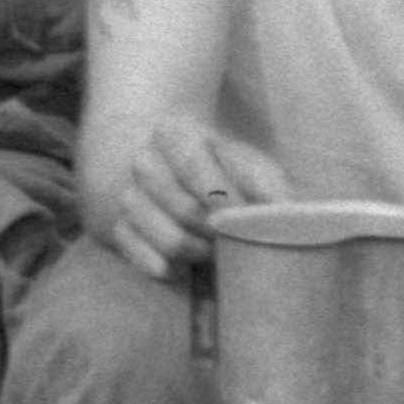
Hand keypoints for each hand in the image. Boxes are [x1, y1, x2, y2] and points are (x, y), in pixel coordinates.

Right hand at [102, 116, 288, 283]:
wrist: (151, 162)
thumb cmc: (211, 166)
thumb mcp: (239, 160)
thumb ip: (266, 183)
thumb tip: (289, 214)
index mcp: (172, 133)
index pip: (192, 164)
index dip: (220, 194)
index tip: (243, 215)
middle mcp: (142, 162)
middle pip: (185, 209)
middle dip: (218, 232)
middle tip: (238, 238)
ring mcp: (125, 197)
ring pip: (170, 241)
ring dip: (200, 253)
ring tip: (215, 250)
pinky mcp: (115, 230)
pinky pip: (147, 261)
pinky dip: (173, 269)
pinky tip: (186, 264)